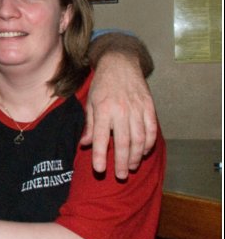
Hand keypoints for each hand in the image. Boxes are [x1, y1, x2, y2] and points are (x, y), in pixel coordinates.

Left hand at [81, 52, 157, 178]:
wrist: (120, 63)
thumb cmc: (102, 85)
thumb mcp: (90, 103)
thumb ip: (90, 125)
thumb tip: (85, 144)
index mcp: (103, 110)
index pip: (101, 138)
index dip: (100, 155)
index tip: (99, 170)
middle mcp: (121, 111)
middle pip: (123, 142)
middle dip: (121, 162)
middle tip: (120, 176)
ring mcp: (137, 109)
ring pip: (139, 139)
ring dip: (136, 156)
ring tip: (131, 167)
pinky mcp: (149, 107)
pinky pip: (152, 130)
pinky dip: (149, 143)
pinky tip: (144, 152)